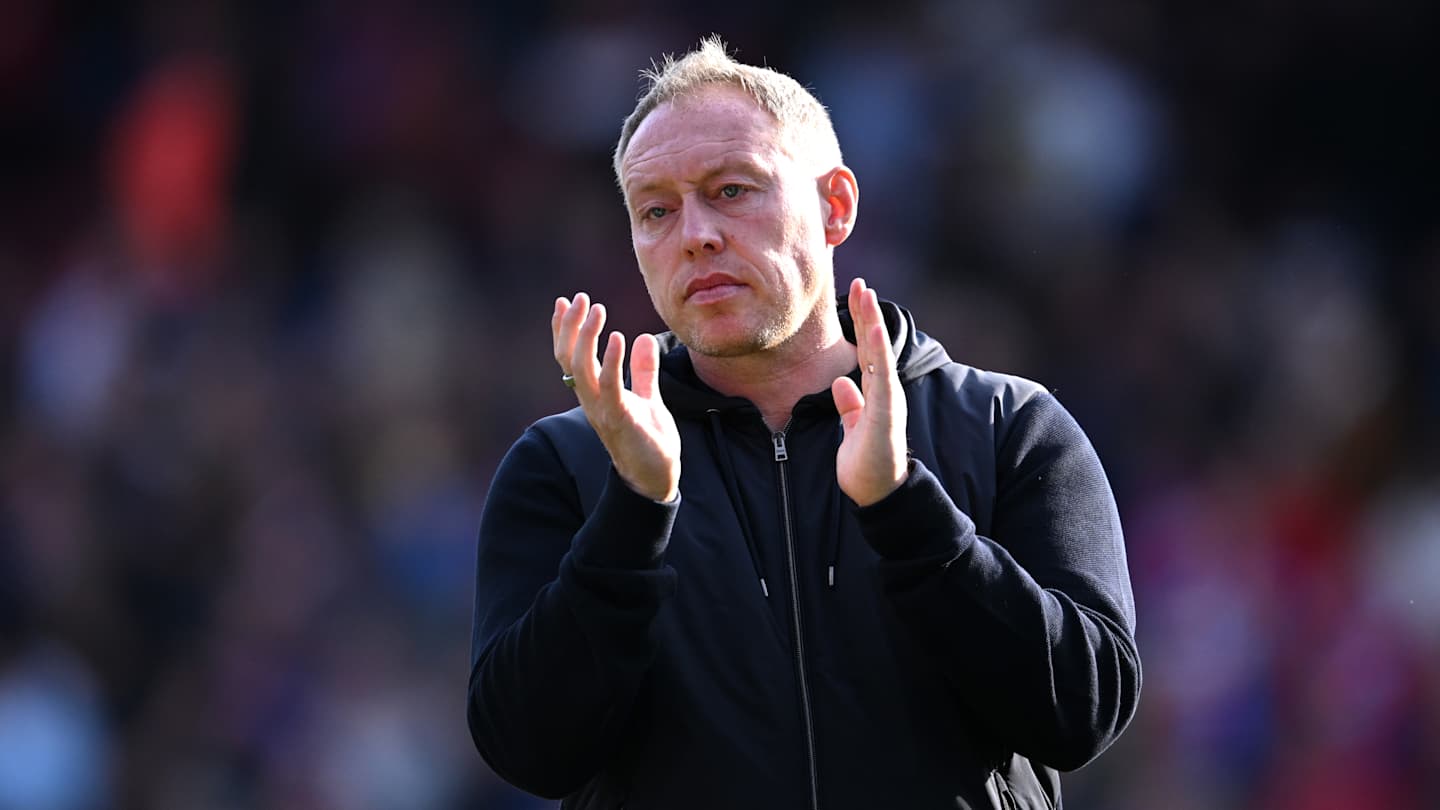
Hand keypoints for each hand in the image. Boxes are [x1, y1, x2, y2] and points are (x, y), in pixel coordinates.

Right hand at [554, 293, 680, 501]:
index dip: (564, 330)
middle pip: (568, 359)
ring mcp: (602, 410)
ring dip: (585, 337)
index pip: (569, 357)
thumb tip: (643, 338)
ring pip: (581, 369)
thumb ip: (643, 370)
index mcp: (594, 394)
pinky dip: (612, 361)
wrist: (656, 478)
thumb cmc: (649, 441)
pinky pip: (610, 386)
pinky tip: (618, 337)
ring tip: (596, 310)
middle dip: (570, 327)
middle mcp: (591, 400)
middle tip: (580, 299)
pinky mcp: (620, 419)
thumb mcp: (648, 398)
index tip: (566, 301)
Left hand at [831, 278, 908, 506]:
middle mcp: (885, 392)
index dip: (862, 322)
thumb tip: (841, 384)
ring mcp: (888, 402)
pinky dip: (879, 355)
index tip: (855, 293)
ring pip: (880, 356)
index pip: (867, 350)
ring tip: (868, 296)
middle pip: (875, 346)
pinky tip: (873, 333)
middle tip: (862, 282)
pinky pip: (882, 379)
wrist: (878, 493)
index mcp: (876, 393)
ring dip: (874, 325)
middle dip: (868, 313)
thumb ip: (851, 405)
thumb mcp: (854, 427)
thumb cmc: (867, 463)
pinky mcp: (886, 415)